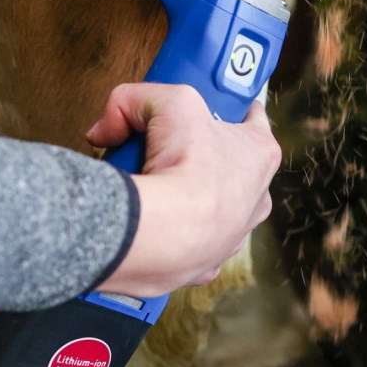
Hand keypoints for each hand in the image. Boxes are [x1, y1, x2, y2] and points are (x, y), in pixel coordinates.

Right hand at [85, 85, 279, 297]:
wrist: (163, 234)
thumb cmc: (184, 168)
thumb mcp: (166, 102)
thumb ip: (134, 99)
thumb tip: (108, 127)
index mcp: (259, 154)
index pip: (252, 120)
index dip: (227, 109)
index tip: (209, 107)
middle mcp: (256, 198)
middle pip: (225, 165)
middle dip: (196, 156)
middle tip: (164, 149)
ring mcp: (233, 236)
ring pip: (208, 209)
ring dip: (184, 200)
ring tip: (152, 190)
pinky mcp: (204, 266)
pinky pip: (186, 245)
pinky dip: (169, 235)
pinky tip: (150, 225)